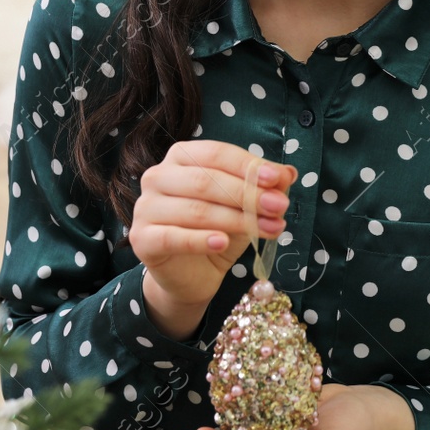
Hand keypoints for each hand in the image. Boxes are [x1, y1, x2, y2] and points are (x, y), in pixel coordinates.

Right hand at [130, 140, 295, 309]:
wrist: (192, 276)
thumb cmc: (217, 231)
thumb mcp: (246, 207)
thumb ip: (263, 187)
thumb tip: (288, 173)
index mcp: (181, 157)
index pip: (216, 154)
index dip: (248, 166)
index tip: (279, 179)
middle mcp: (157, 176)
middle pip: (205, 180)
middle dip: (247, 194)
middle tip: (279, 207)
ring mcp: (146, 207)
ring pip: (195, 210)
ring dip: (237, 220)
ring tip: (269, 230)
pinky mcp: (142, 239)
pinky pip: (173, 237)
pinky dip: (201, 240)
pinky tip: (223, 243)